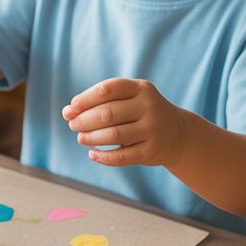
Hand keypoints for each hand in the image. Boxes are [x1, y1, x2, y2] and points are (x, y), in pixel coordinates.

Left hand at [62, 78, 186, 168]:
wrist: (177, 133)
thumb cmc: (141, 113)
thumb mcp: (129, 99)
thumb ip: (101, 102)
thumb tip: (68, 112)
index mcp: (141, 88)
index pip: (108, 89)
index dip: (85, 99)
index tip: (70, 109)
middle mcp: (149, 106)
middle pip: (108, 113)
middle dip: (84, 120)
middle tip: (73, 125)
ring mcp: (152, 129)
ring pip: (113, 135)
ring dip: (91, 138)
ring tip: (81, 138)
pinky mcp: (151, 151)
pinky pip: (122, 157)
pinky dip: (103, 157)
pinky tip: (93, 154)